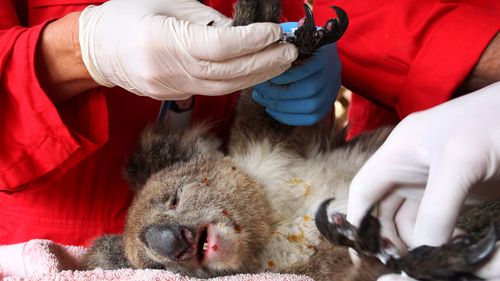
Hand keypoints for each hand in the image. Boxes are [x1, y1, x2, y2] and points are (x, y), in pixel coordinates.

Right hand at [79, 0, 297, 99]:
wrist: (98, 50)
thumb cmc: (128, 16)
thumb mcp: (166, 3)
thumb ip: (206, 18)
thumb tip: (242, 31)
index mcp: (162, 40)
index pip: (218, 46)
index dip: (251, 40)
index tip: (274, 32)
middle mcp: (168, 70)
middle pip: (227, 72)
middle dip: (263, 62)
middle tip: (289, 52)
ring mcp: (171, 88)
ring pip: (224, 87)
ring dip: (256, 75)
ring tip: (280, 63)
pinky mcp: (175, 96)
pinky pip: (213, 91)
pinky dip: (238, 82)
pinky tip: (256, 72)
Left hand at [252, 22, 340, 125]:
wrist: (319, 55)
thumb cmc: (298, 44)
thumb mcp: (292, 35)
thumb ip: (282, 37)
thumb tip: (265, 42)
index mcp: (325, 54)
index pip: (307, 69)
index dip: (285, 75)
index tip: (266, 74)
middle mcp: (332, 74)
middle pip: (309, 90)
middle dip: (279, 92)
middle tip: (259, 89)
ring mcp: (331, 92)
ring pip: (310, 106)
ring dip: (281, 106)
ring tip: (261, 98)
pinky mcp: (326, 107)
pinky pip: (309, 118)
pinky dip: (288, 117)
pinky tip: (271, 108)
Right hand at [347, 82, 499, 278]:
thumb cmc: (491, 122)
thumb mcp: (459, 162)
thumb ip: (436, 208)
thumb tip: (423, 251)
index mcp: (397, 151)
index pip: (364, 188)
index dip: (357, 217)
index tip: (361, 249)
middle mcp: (409, 167)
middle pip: (383, 208)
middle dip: (387, 235)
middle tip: (401, 261)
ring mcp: (433, 180)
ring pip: (409, 219)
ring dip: (417, 241)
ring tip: (432, 259)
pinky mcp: (457, 192)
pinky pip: (437, 221)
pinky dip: (439, 238)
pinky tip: (454, 247)